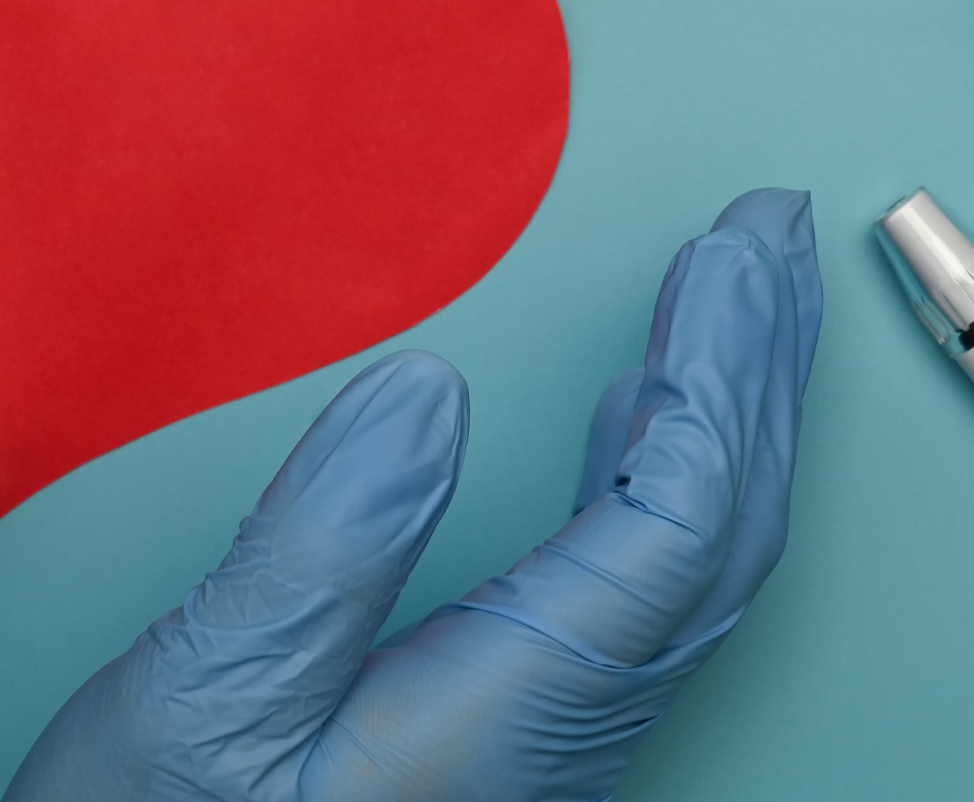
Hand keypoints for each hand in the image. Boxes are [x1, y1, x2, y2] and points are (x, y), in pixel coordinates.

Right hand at [5, 188, 818, 800]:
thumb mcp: (201, 699)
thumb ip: (321, 548)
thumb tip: (430, 394)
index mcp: (509, 714)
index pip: (677, 520)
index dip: (716, 373)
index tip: (729, 253)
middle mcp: (562, 731)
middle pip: (720, 532)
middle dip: (757, 369)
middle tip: (771, 235)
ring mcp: (552, 738)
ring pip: (695, 561)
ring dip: (724, 413)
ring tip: (733, 295)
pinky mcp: (517, 733)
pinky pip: (641, 587)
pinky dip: (661, 474)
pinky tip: (636, 417)